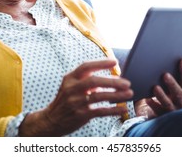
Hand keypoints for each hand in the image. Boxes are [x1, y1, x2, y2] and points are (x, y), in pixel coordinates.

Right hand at [18, 59, 132, 135]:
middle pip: (94, 81)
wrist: (51, 120)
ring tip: (129, 94)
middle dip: (113, 81)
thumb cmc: (66, 100)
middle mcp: (72, 89)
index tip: (115, 62)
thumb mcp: (72, 86)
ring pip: (99, 96)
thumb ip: (89, 81)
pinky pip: (100, 111)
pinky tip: (122, 109)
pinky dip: (113, 110)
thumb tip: (113, 78)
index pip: (86, 66)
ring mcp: (76, 102)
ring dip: (117, 95)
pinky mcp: (81, 115)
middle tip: (127, 83)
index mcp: (70, 78)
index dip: (101, 63)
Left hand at [135, 59, 181, 118]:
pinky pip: (158, 111)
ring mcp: (174, 112)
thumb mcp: (173, 88)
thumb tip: (166, 60)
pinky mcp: (163, 118)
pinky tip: (147, 99)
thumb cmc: (168, 96)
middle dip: (172, 84)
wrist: (162, 116)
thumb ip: (173, 78)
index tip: (181, 60)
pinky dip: (153, 104)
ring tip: (155, 87)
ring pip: (168, 104)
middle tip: (165, 75)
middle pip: (179, 93)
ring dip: (162, 95)